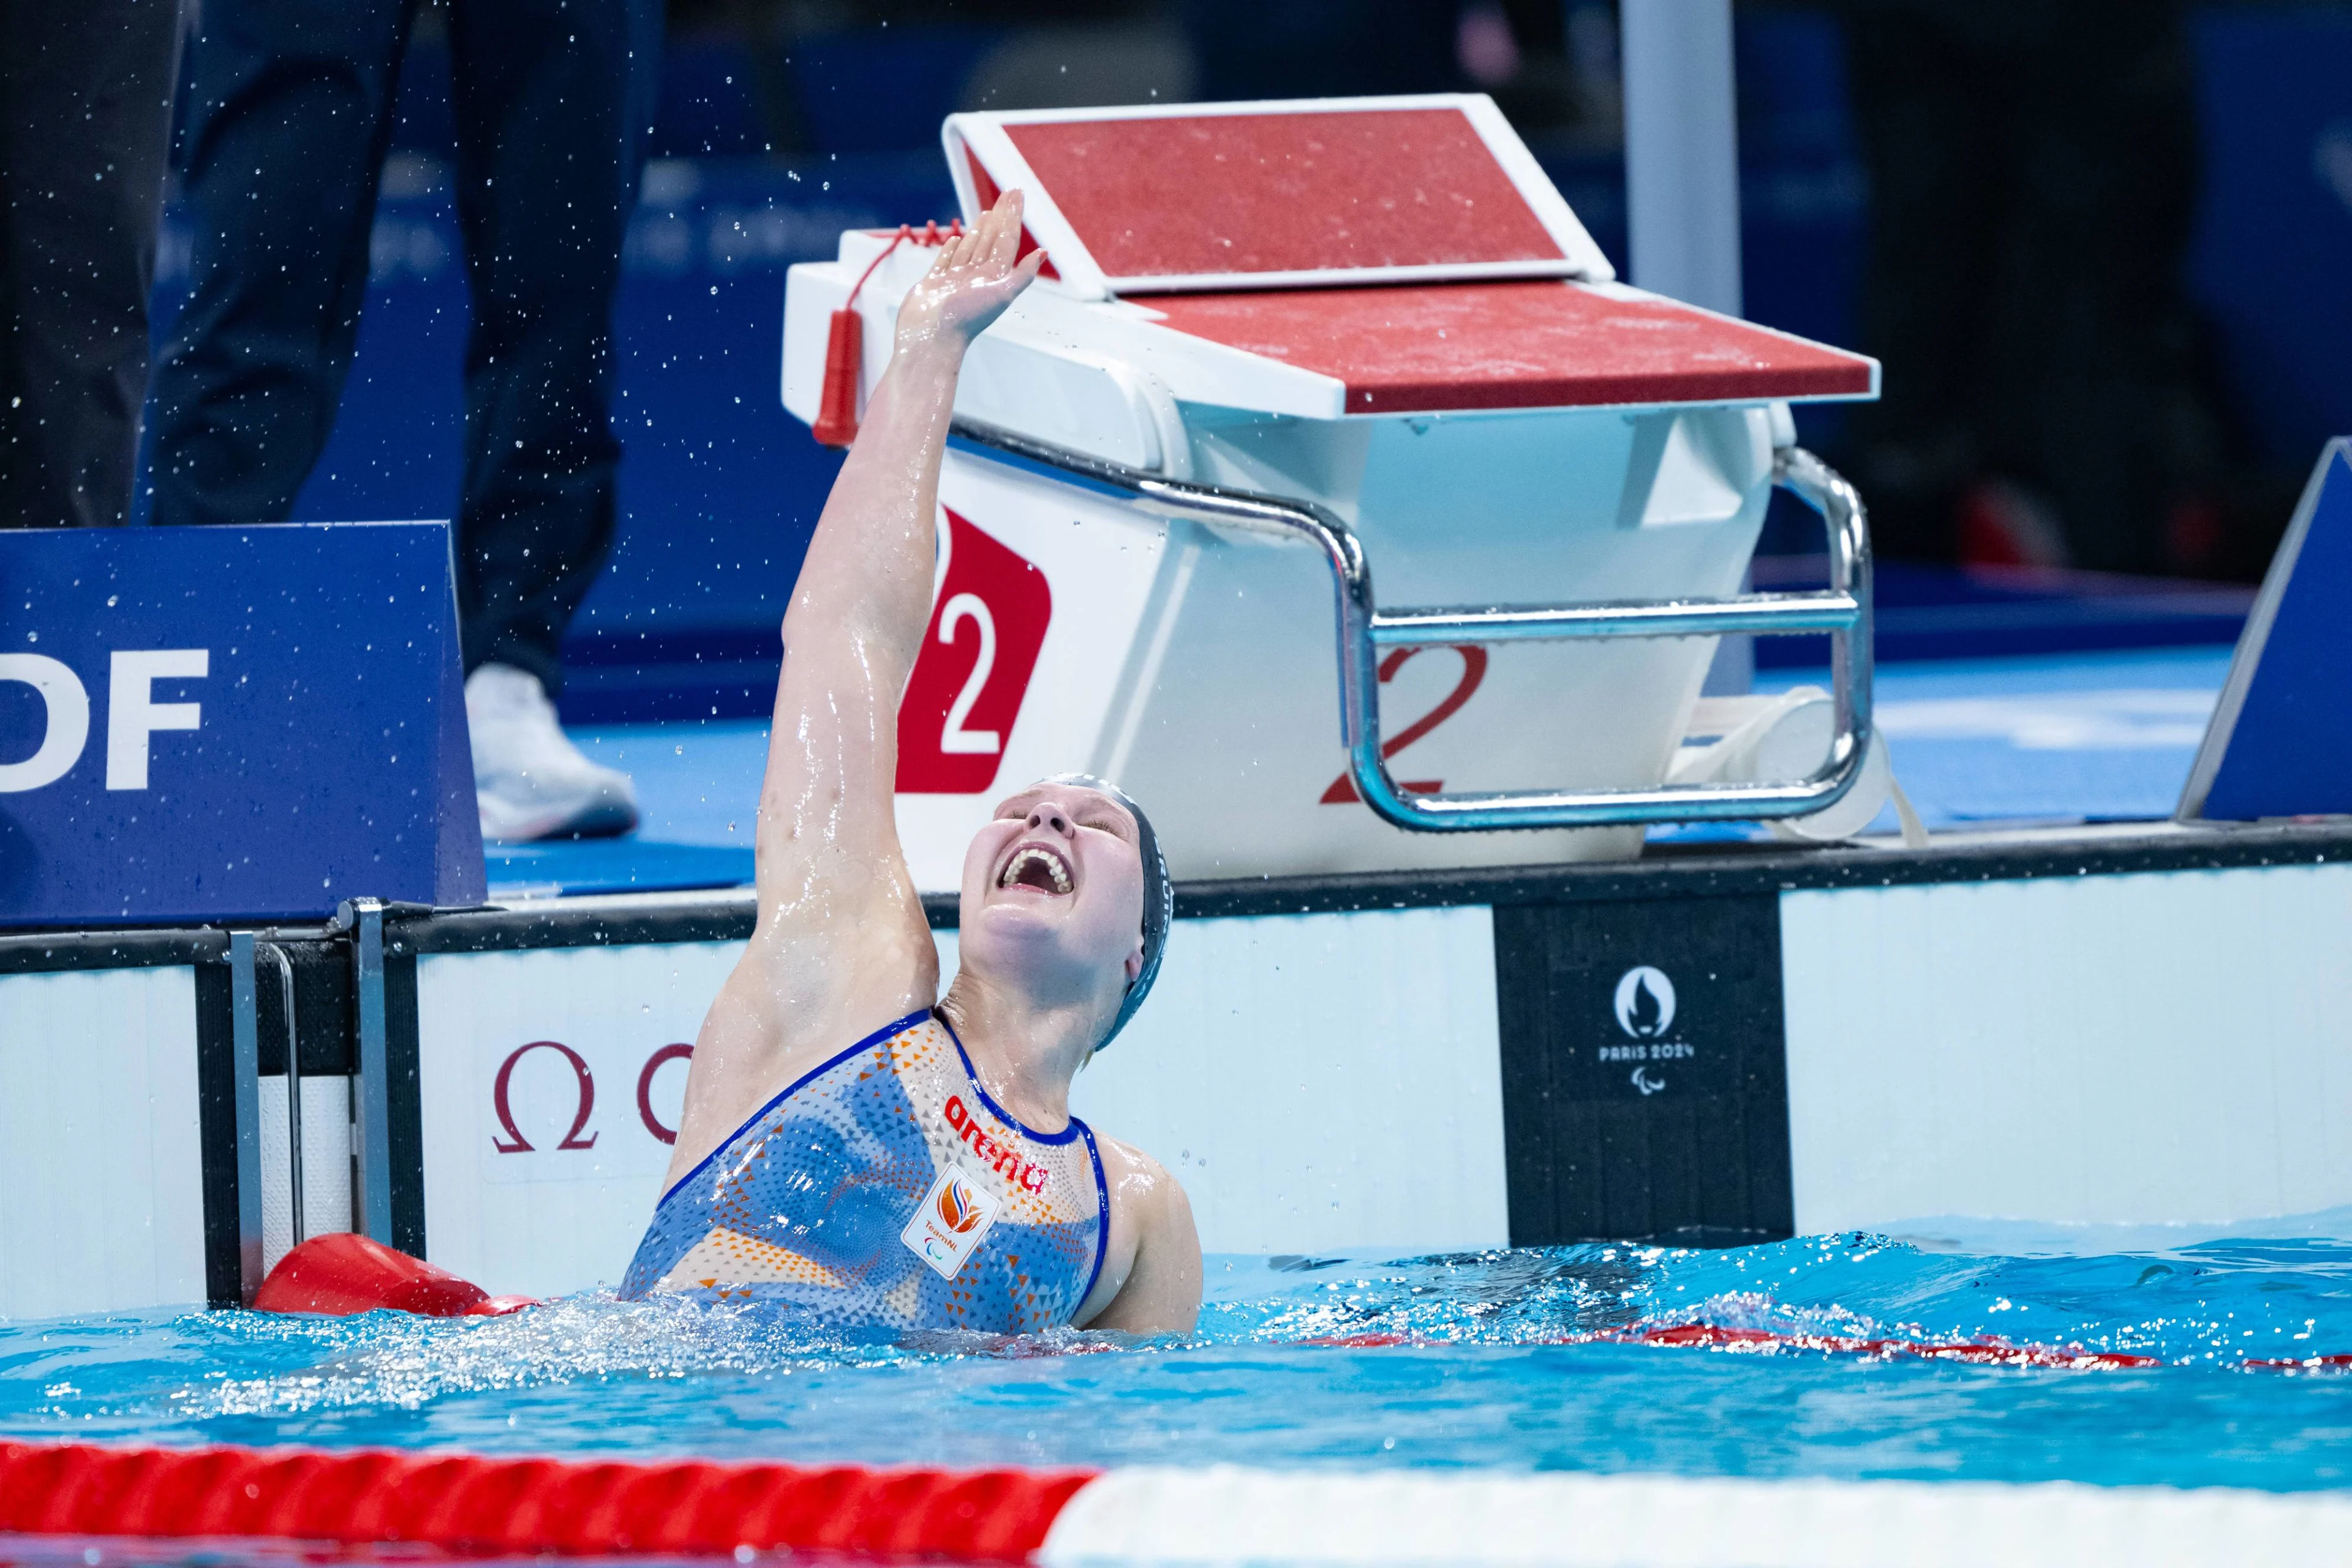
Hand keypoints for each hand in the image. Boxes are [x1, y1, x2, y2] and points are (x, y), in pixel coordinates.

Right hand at [894, 189, 1045, 353]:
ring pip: (971, 248)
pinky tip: (957, 238)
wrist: (931, 336)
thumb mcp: (1001, 293)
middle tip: (1008, 193)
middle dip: (1001, 216)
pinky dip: (953, 248)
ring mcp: (955, 280)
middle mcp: (977, 277)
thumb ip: (1023, 274)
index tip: (1017, 193)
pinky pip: (946, 261)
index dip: (1014, 215)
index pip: (1007, 239)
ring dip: (980, 230)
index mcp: (994, 278)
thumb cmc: (966, 318)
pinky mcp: (935, 283)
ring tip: (987, 213)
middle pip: (993, 240)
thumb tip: (1044, 252)